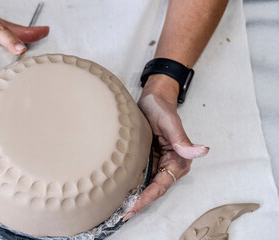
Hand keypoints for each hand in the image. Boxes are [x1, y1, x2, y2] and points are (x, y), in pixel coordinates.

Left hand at [123, 74, 208, 220]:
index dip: (149, 196)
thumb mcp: (170, 122)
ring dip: (136, 196)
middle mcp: (170, 164)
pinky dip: (133, 185)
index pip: (163, 184)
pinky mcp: (149, 159)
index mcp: (179, 159)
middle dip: (141, 202)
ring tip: (122, 209)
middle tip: (124, 213)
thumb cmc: (161, 108)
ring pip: (148, 185)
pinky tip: (122, 192)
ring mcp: (158, 162)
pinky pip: (142, 176)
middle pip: (155, 189)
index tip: (135, 205)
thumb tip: (201, 151)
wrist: (153, 98)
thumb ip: (181, 139)